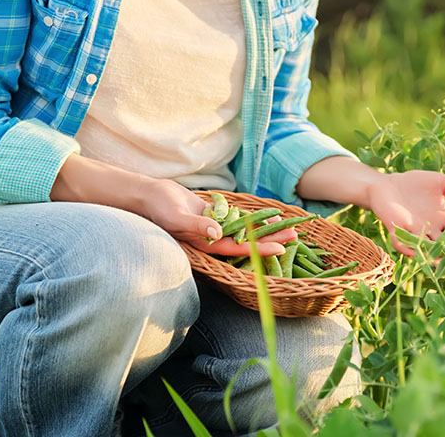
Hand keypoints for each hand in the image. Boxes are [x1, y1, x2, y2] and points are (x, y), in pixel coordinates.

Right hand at [138, 180, 291, 255]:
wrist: (149, 195)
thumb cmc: (159, 208)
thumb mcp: (176, 217)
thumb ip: (196, 226)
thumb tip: (216, 233)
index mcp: (205, 245)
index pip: (238, 249)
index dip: (260, 249)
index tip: (281, 248)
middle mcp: (213, 240)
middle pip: (248, 241)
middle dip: (271, 239)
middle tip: (295, 236)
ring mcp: (216, 228)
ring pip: (247, 230)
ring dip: (266, 229)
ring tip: (290, 227)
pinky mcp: (215, 216)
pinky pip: (239, 218)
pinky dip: (254, 218)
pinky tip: (272, 217)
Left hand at [366, 171, 444, 255]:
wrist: (390, 185)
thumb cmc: (417, 185)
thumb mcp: (441, 183)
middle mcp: (431, 231)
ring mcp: (414, 232)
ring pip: (426, 248)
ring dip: (433, 256)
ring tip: (443, 264)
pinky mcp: (397, 229)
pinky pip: (403, 241)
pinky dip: (408, 247)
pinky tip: (414, 253)